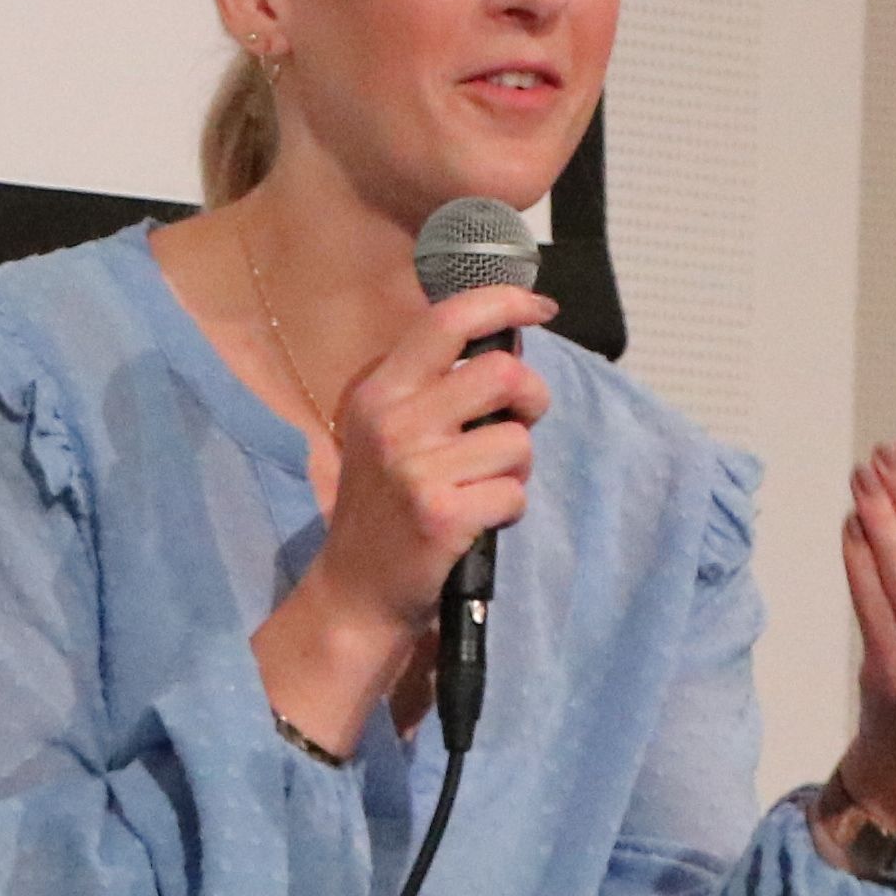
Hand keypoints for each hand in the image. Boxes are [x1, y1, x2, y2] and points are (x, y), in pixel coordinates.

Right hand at [270, 280, 553, 682]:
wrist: (356, 592)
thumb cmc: (384, 508)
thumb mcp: (387, 433)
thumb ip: (436, 389)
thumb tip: (511, 347)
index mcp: (380, 391)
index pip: (448, 320)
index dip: (505, 303)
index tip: (540, 309)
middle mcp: (393, 422)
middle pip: (502, 374)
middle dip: (532, 399)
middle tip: (519, 423)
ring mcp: (415, 469)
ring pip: (516, 441)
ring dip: (516, 467)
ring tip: (482, 487)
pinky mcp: (441, 515)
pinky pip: (513, 494)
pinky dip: (508, 509)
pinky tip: (477, 522)